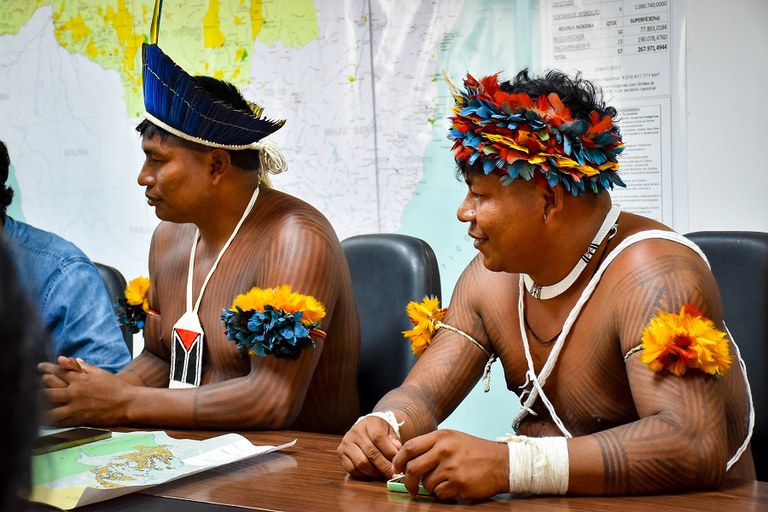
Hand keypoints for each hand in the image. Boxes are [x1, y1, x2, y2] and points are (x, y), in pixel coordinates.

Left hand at [38, 357, 130, 426]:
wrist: (128, 404)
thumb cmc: (117, 387)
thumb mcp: (101, 373)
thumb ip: (85, 367)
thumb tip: (72, 360)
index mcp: (81, 378)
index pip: (58, 370)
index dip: (47, 368)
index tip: (40, 367)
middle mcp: (75, 391)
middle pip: (49, 386)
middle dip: (40, 384)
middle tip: (34, 383)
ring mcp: (75, 405)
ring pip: (49, 404)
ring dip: (40, 402)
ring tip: (34, 401)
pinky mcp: (78, 418)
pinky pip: (58, 419)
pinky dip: (48, 417)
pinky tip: (42, 417)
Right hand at [337, 415, 401, 478]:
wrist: (365, 429)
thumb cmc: (380, 431)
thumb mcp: (389, 431)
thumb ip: (394, 440)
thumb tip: (397, 449)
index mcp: (369, 423)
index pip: (379, 438)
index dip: (389, 452)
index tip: (398, 462)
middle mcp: (355, 431)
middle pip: (371, 452)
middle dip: (384, 466)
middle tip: (393, 473)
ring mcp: (346, 442)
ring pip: (361, 463)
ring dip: (375, 472)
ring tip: (384, 474)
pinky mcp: (340, 453)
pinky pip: (352, 469)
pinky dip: (364, 475)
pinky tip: (372, 473)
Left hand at [392, 429, 508, 500]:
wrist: (501, 462)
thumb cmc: (474, 451)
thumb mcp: (452, 439)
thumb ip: (431, 446)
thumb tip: (407, 459)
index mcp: (440, 436)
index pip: (410, 447)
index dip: (398, 460)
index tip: (396, 468)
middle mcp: (444, 450)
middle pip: (413, 468)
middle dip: (408, 481)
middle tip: (410, 486)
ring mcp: (451, 467)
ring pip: (426, 483)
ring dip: (430, 487)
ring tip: (443, 482)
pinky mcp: (458, 483)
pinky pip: (439, 493)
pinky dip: (442, 494)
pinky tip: (452, 487)